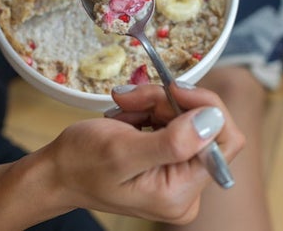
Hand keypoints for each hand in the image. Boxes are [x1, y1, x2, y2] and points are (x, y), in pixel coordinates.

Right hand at [43, 83, 244, 223]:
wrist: (58, 172)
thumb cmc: (80, 164)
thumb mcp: (122, 151)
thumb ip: (173, 141)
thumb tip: (213, 120)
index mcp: (181, 194)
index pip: (224, 141)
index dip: (206, 107)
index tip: (175, 88)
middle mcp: (188, 188)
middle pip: (204, 125)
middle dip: (170, 102)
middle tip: (135, 96)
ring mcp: (180, 173)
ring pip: (187, 117)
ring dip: (156, 102)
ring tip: (124, 106)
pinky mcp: (171, 159)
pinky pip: (174, 120)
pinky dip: (151, 109)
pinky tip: (128, 116)